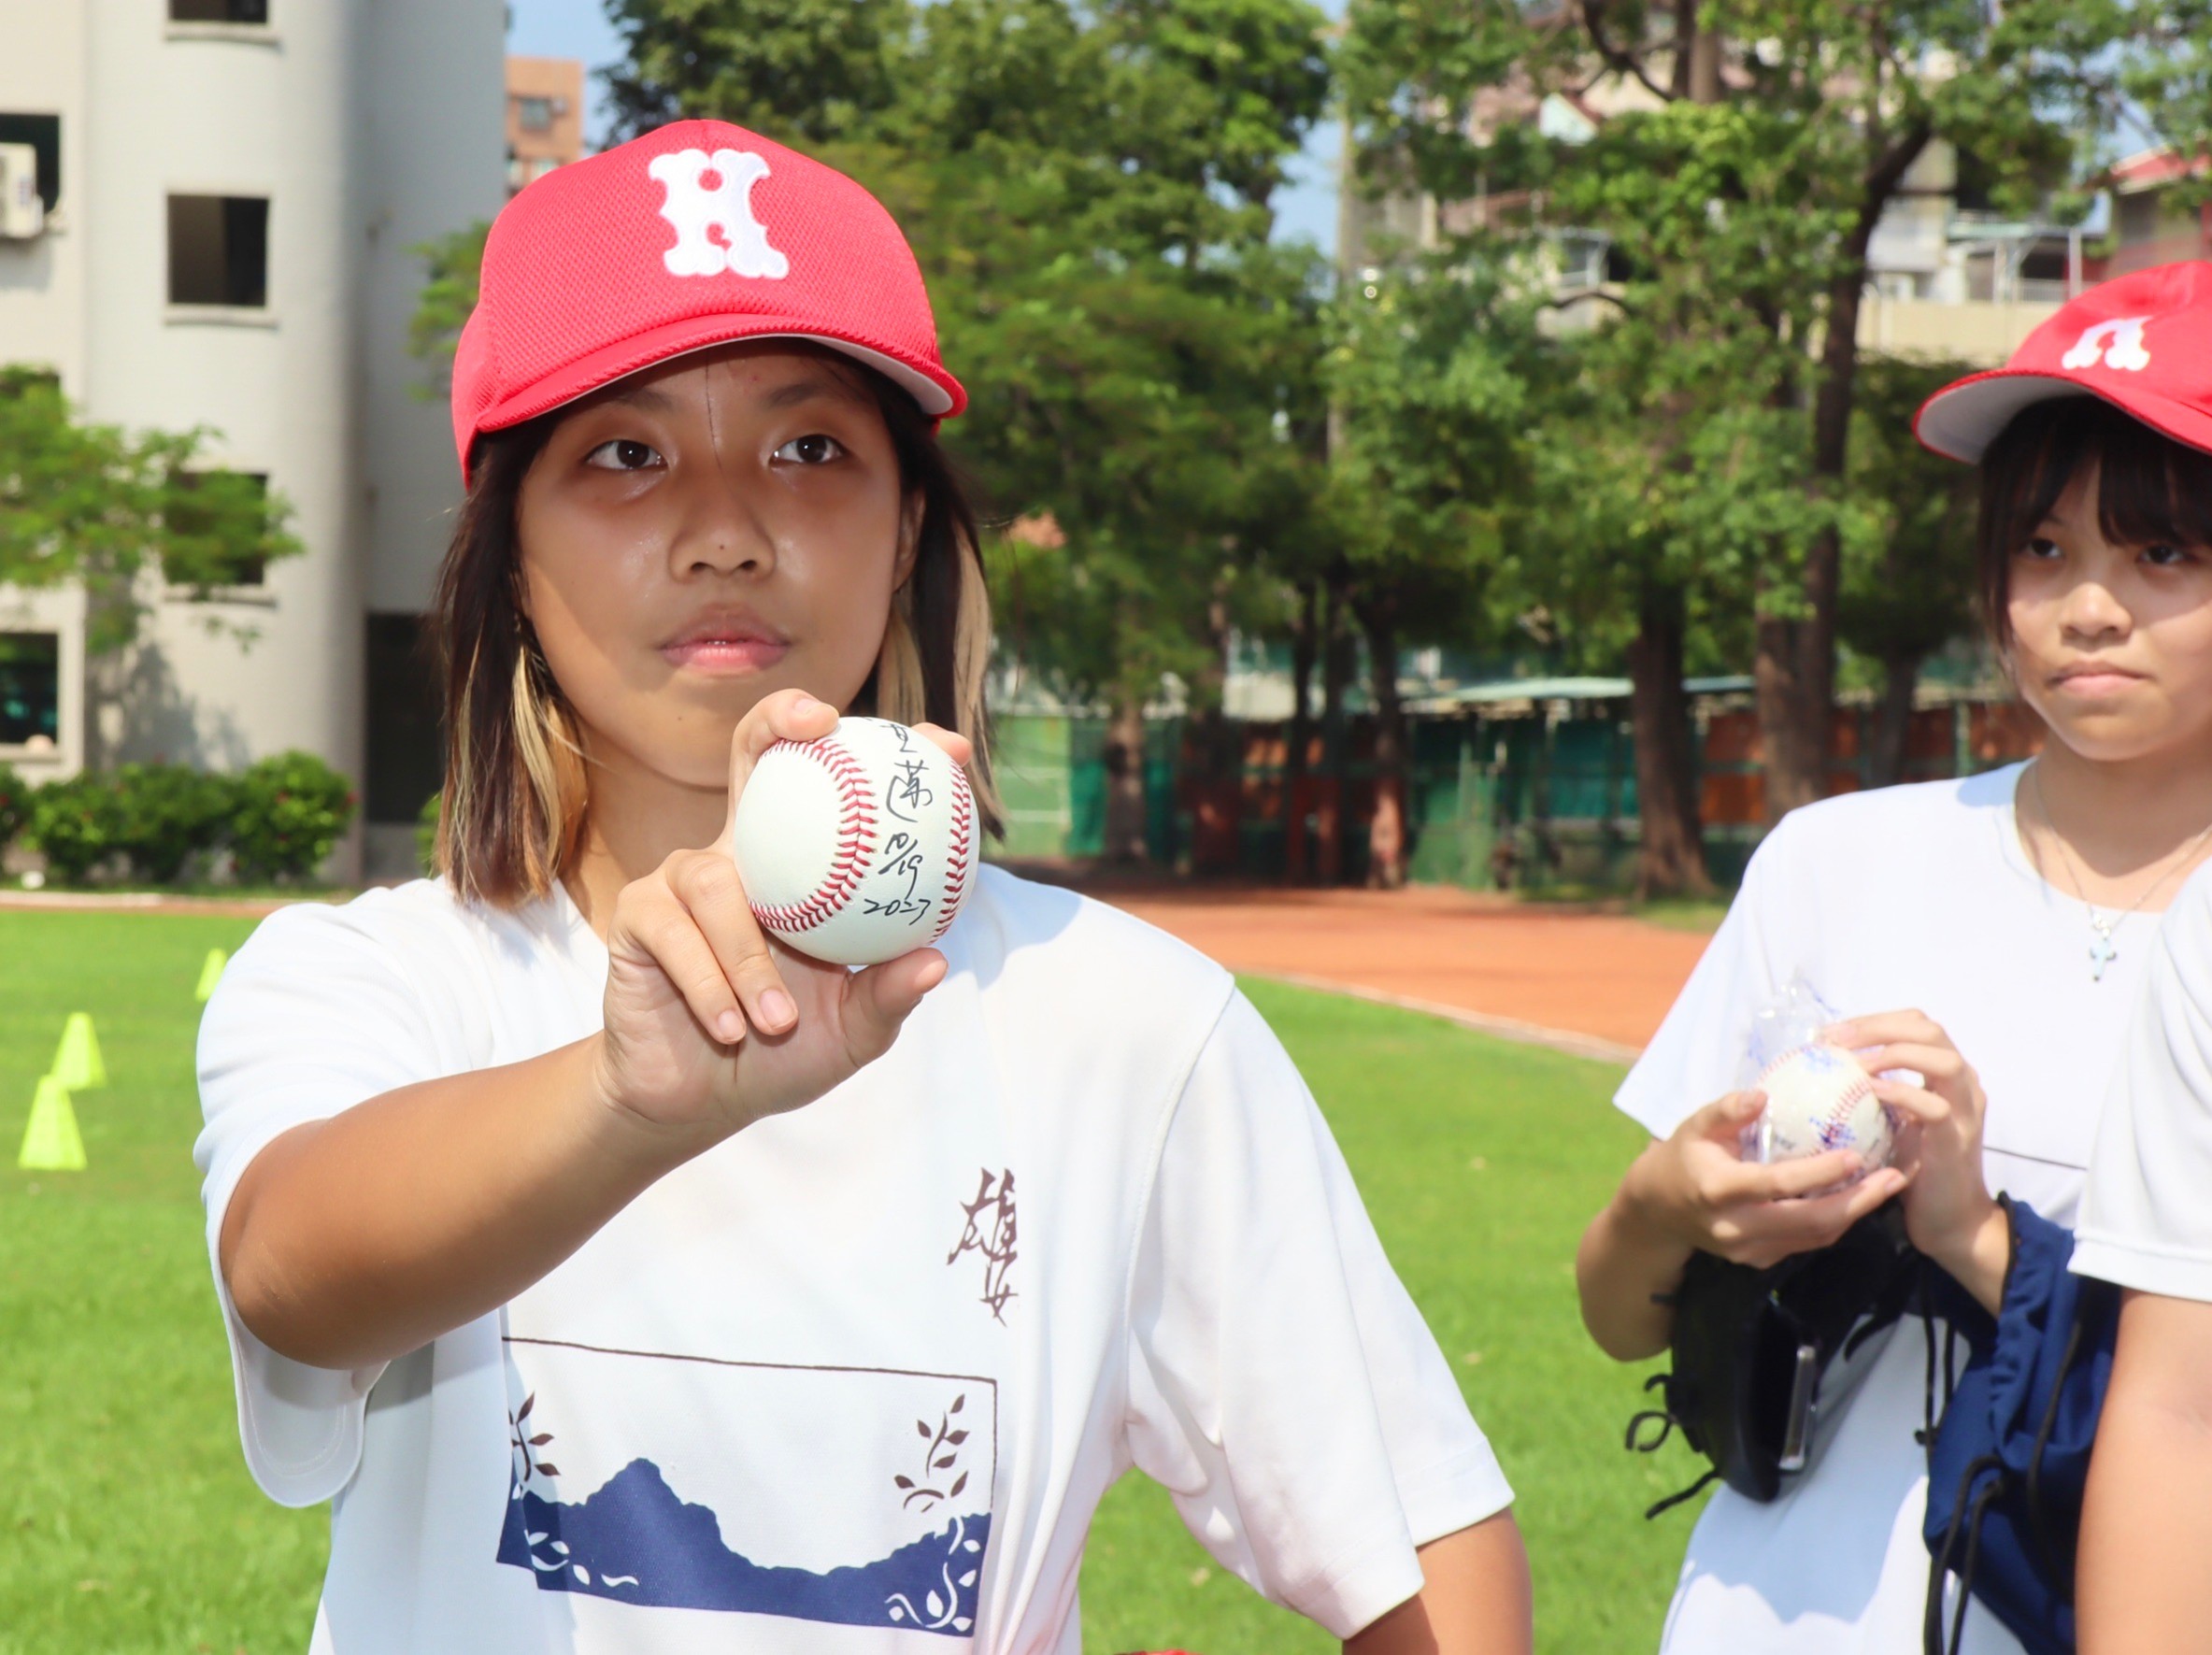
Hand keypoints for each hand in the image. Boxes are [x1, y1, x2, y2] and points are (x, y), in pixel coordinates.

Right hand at [592, 690, 972, 1141]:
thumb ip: (888, 996)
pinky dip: (710, 985)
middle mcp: (743, 854)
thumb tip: (934, 960)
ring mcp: (685, 878)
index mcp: (802, 867)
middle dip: (778, 719)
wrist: (699, 1101)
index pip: (841, 789)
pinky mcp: (640, 913)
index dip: (890, 753)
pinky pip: (676, 934)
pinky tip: (733, 1027)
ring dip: (750, 963)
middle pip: (752, 753)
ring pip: (717, 883)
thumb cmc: (784, 1051)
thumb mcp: (852, 1031)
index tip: (949, 747)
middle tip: (820, 725)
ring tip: (777, 1022)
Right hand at [1620, 1090, 1908, 1271]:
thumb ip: (1727, 1110)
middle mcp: (1735, 1227)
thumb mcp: (1694, 1125)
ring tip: (1889, 1186)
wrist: (1658, 1211)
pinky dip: (1836, 1222)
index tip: (1855, 1155)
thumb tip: (1763, 1093)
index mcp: (1718, 1190)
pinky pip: (1806, 1243)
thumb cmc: (1682, 1156)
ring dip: (1855, 1214)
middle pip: (1808, 1222)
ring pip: (1814, 1238)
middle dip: (1858, 1202)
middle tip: (1894, 1177)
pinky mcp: (1759, 1260)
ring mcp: (1748, 1250)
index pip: (1776, 1184)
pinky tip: (1858, 1199)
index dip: (1818, 1172)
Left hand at [1827, 1009, 2006, 1309]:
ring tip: (1853, 1064)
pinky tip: (1867, 1093)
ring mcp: (1964, 1111)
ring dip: (1892, 1053)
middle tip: (1836, 1041)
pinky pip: (1932, 1107)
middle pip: (1930, 1030)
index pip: (1917, 1024)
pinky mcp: (1955, 1140)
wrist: (1950, 1221)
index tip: (1834, 1032)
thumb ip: (1874, 1090)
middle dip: (1878, 1028)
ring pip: (1943, 1060)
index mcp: (1946, 1075)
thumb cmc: (1914, 1168)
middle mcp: (1963, 1085)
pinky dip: (1898, 1093)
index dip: (1875, 1020)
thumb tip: (1823, 1068)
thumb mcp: (1892, 1120)